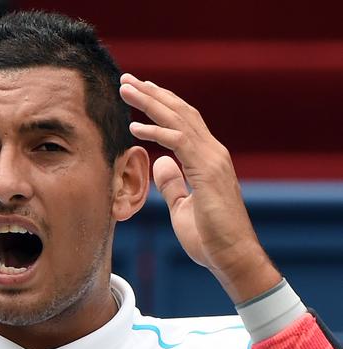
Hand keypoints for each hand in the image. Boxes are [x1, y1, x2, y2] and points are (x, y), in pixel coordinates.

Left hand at [119, 73, 280, 302]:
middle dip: (152, 93)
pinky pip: (179, 142)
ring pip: (179, 119)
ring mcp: (213, 159)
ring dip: (150, 102)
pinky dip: (156, 130)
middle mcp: (212, 152)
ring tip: (126, 89)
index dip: (161, 104)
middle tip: (127, 80)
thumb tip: (160, 162)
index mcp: (207, 158)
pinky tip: (134, 126)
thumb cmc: (209, 238)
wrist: (232, 258)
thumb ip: (173, 182)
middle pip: (180, 112)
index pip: (183, 121)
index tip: (138, 92)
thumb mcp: (182, 206)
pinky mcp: (208, 171)